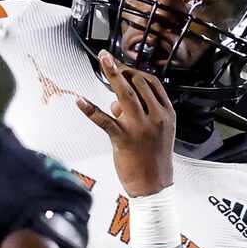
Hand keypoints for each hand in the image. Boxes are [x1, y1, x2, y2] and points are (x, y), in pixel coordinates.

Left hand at [76, 50, 175, 196]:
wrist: (154, 186)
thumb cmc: (154, 160)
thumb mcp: (158, 133)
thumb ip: (142, 114)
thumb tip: (117, 103)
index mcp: (166, 114)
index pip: (153, 84)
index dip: (136, 71)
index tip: (124, 66)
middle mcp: (155, 118)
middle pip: (138, 84)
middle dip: (122, 70)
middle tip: (108, 61)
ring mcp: (139, 127)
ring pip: (124, 94)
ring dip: (112, 74)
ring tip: (103, 61)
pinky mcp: (123, 139)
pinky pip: (104, 120)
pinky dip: (90, 109)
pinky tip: (80, 101)